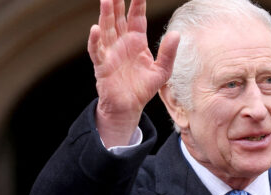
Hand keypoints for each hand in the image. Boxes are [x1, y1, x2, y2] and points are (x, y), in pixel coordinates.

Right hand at [87, 0, 179, 146]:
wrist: (129, 107)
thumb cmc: (143, 88)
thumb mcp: (162, 71)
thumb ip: (168, 53)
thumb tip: (176, 34)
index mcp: (136, 42)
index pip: (136, 18)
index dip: (138, 5)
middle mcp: (122, 43)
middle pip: (118, 19)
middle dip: (118, 4)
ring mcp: (110, 52)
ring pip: (106, 29)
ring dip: (106, 15)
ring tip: (107, 0)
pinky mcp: (102, 65)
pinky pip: (96, 51)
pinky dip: (94, 41)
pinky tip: (95, 29)